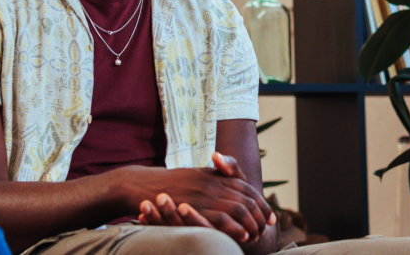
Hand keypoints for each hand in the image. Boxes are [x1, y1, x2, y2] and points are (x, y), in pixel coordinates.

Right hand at [112, 153, 272, 242]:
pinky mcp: (195, 206)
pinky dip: (234, 227)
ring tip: (257, 234)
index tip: (269, 214)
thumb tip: (227, 187)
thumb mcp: (192, 178)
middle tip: (268, 226)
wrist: (140, 184)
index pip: (245, 185)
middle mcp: (211, 181)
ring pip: (238, 207)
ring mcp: (203, 193)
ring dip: (251, 221)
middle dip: (261, 212)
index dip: (260, 200)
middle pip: (247, 196)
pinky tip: (242, 235)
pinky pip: (221, 217)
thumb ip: (211, 180)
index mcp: (212, 175)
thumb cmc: (165, 184)